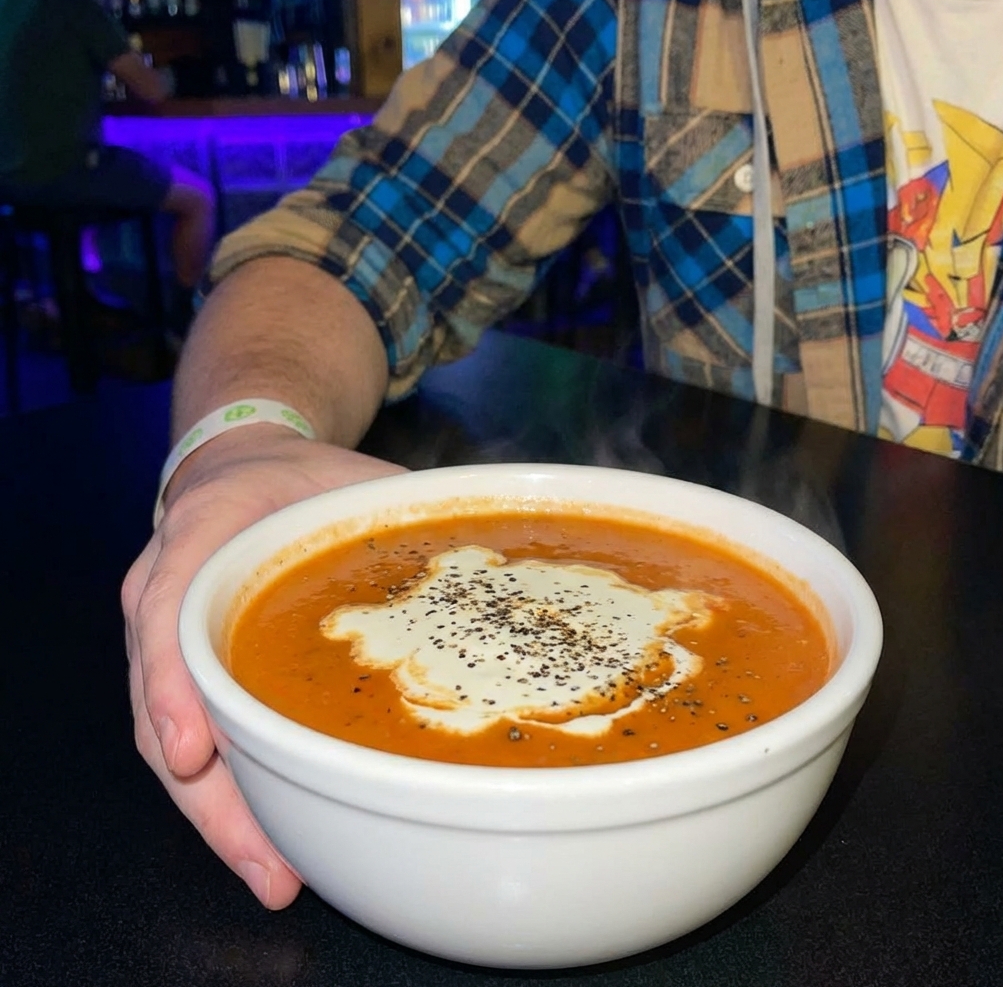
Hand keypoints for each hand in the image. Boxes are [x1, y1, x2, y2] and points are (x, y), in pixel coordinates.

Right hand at [123, 425, 403, 907]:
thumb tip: (493, 559)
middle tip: (267, 862)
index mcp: (201, 530)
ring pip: (170, 739)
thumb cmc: (299, 480)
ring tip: (274, 874)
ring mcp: (166, 640)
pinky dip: (230, 791)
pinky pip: (196, 738)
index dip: (174, 680)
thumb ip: (402, 512)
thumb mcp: (350, 477)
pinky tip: (272, 837)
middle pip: (162, 703)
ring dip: (220, 813)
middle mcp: (164, 593)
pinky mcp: (187, 675)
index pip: (168, 605)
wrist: (248, 473)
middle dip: (209, 792)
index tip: (195, 751)